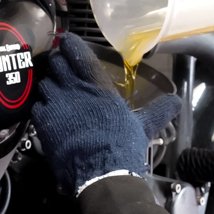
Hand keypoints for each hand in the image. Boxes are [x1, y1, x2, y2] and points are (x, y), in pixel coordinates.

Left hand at [31, 33, 181, 194]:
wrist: (101, 171)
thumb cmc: (123, 145)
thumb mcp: (145, 125)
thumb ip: (159, 110)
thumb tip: (176, 101)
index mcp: (99, 86)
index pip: (79, 54)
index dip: (71, 45)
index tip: (68, 42)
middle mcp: (75, 89)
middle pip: (57, 64)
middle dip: (58, 64)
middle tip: (61, 69)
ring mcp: (56, 104)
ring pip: (45, 84)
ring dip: (50, 87)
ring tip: (56, 94)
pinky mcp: (43, 122)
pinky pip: (37, 107)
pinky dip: (43, 108)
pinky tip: (49, 116)